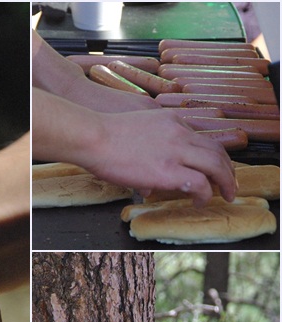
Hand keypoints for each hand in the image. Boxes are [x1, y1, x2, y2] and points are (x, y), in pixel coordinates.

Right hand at [84, 108, 235, 206]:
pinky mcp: (168, 171)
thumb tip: (149, 183)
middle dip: (227, 168)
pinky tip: (201, 201)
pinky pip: (200, 183)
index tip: (210, 167)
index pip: (201, 137)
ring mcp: (176, 151)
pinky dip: (206, 194)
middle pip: (217, 150)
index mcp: (171, 120)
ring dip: (225, 181)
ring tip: (226, 194)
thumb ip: (148, 150)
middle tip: (229, 182)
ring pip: (216, 165)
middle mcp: (179, 132)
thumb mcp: (135, 131)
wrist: (93, 137)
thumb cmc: (103, 135)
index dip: (210, 155)